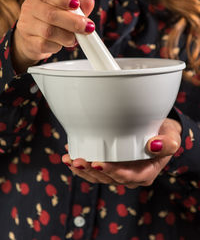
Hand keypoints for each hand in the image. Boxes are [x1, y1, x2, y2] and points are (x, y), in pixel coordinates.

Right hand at [12, 0, 94, 72]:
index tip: (76, 4)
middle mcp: (30, 7)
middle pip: (51, 14)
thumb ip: (79, 6)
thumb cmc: (52, 20)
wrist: (33, 38)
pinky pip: (45, 45)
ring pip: (49, 32)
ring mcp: (27, 25)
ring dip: (68, 37)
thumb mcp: (66, 9)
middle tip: (88, 28)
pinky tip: (62, 44)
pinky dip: (58, 46)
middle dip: (73, 22)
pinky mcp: (29, 42)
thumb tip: (89, 2)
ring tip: (75, 38)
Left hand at [62, 118, 180, 187]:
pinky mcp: (111, 167)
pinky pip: (95, 171)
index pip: (127, 176)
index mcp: (146, 173)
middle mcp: (131, 176)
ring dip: (83, 169)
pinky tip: (71, 158)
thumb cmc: (164, 135)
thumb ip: (167, 143)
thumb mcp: (172, 138)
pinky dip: (83, 166)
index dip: (111, 172)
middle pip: (109, 178)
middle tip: (76, 160)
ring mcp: (120, 173)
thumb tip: (153, 145)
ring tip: (68, 159)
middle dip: (91, 171)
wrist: (158, 134)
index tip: (97, 163)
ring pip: (99, 176)